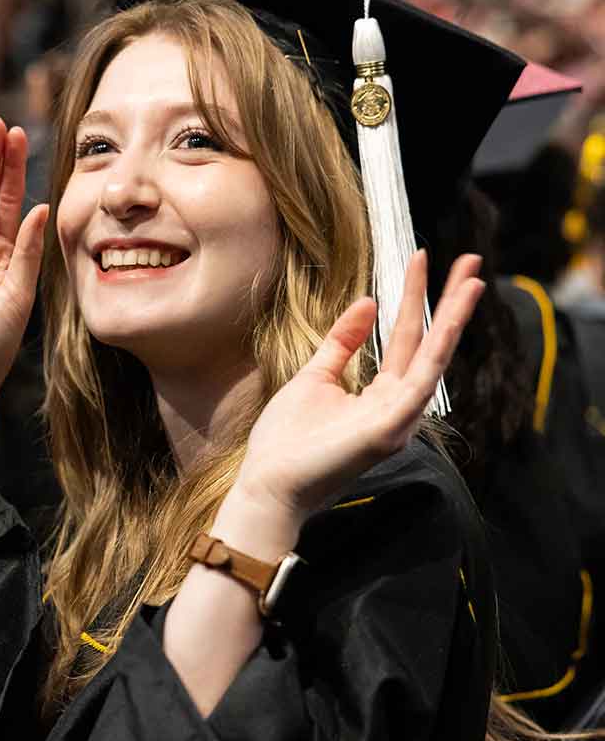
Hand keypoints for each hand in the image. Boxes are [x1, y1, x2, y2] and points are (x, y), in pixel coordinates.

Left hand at [234, 251, 483, 524]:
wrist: (268, 483)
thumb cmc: (286, 438)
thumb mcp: (315, 376)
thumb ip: (343, 342)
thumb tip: (368, 301)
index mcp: (379, 396)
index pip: (406, 339)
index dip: (415, 299)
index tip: (423, 258)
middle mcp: (397, 407)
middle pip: (429, 345)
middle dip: (450, 302)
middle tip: (470, 259)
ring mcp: (397, 420)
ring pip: (433, 361)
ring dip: (453, 320)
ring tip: (472, 280)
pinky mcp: (389, 431)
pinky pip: (419, 385)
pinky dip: (435, 352)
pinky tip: (448, 321)